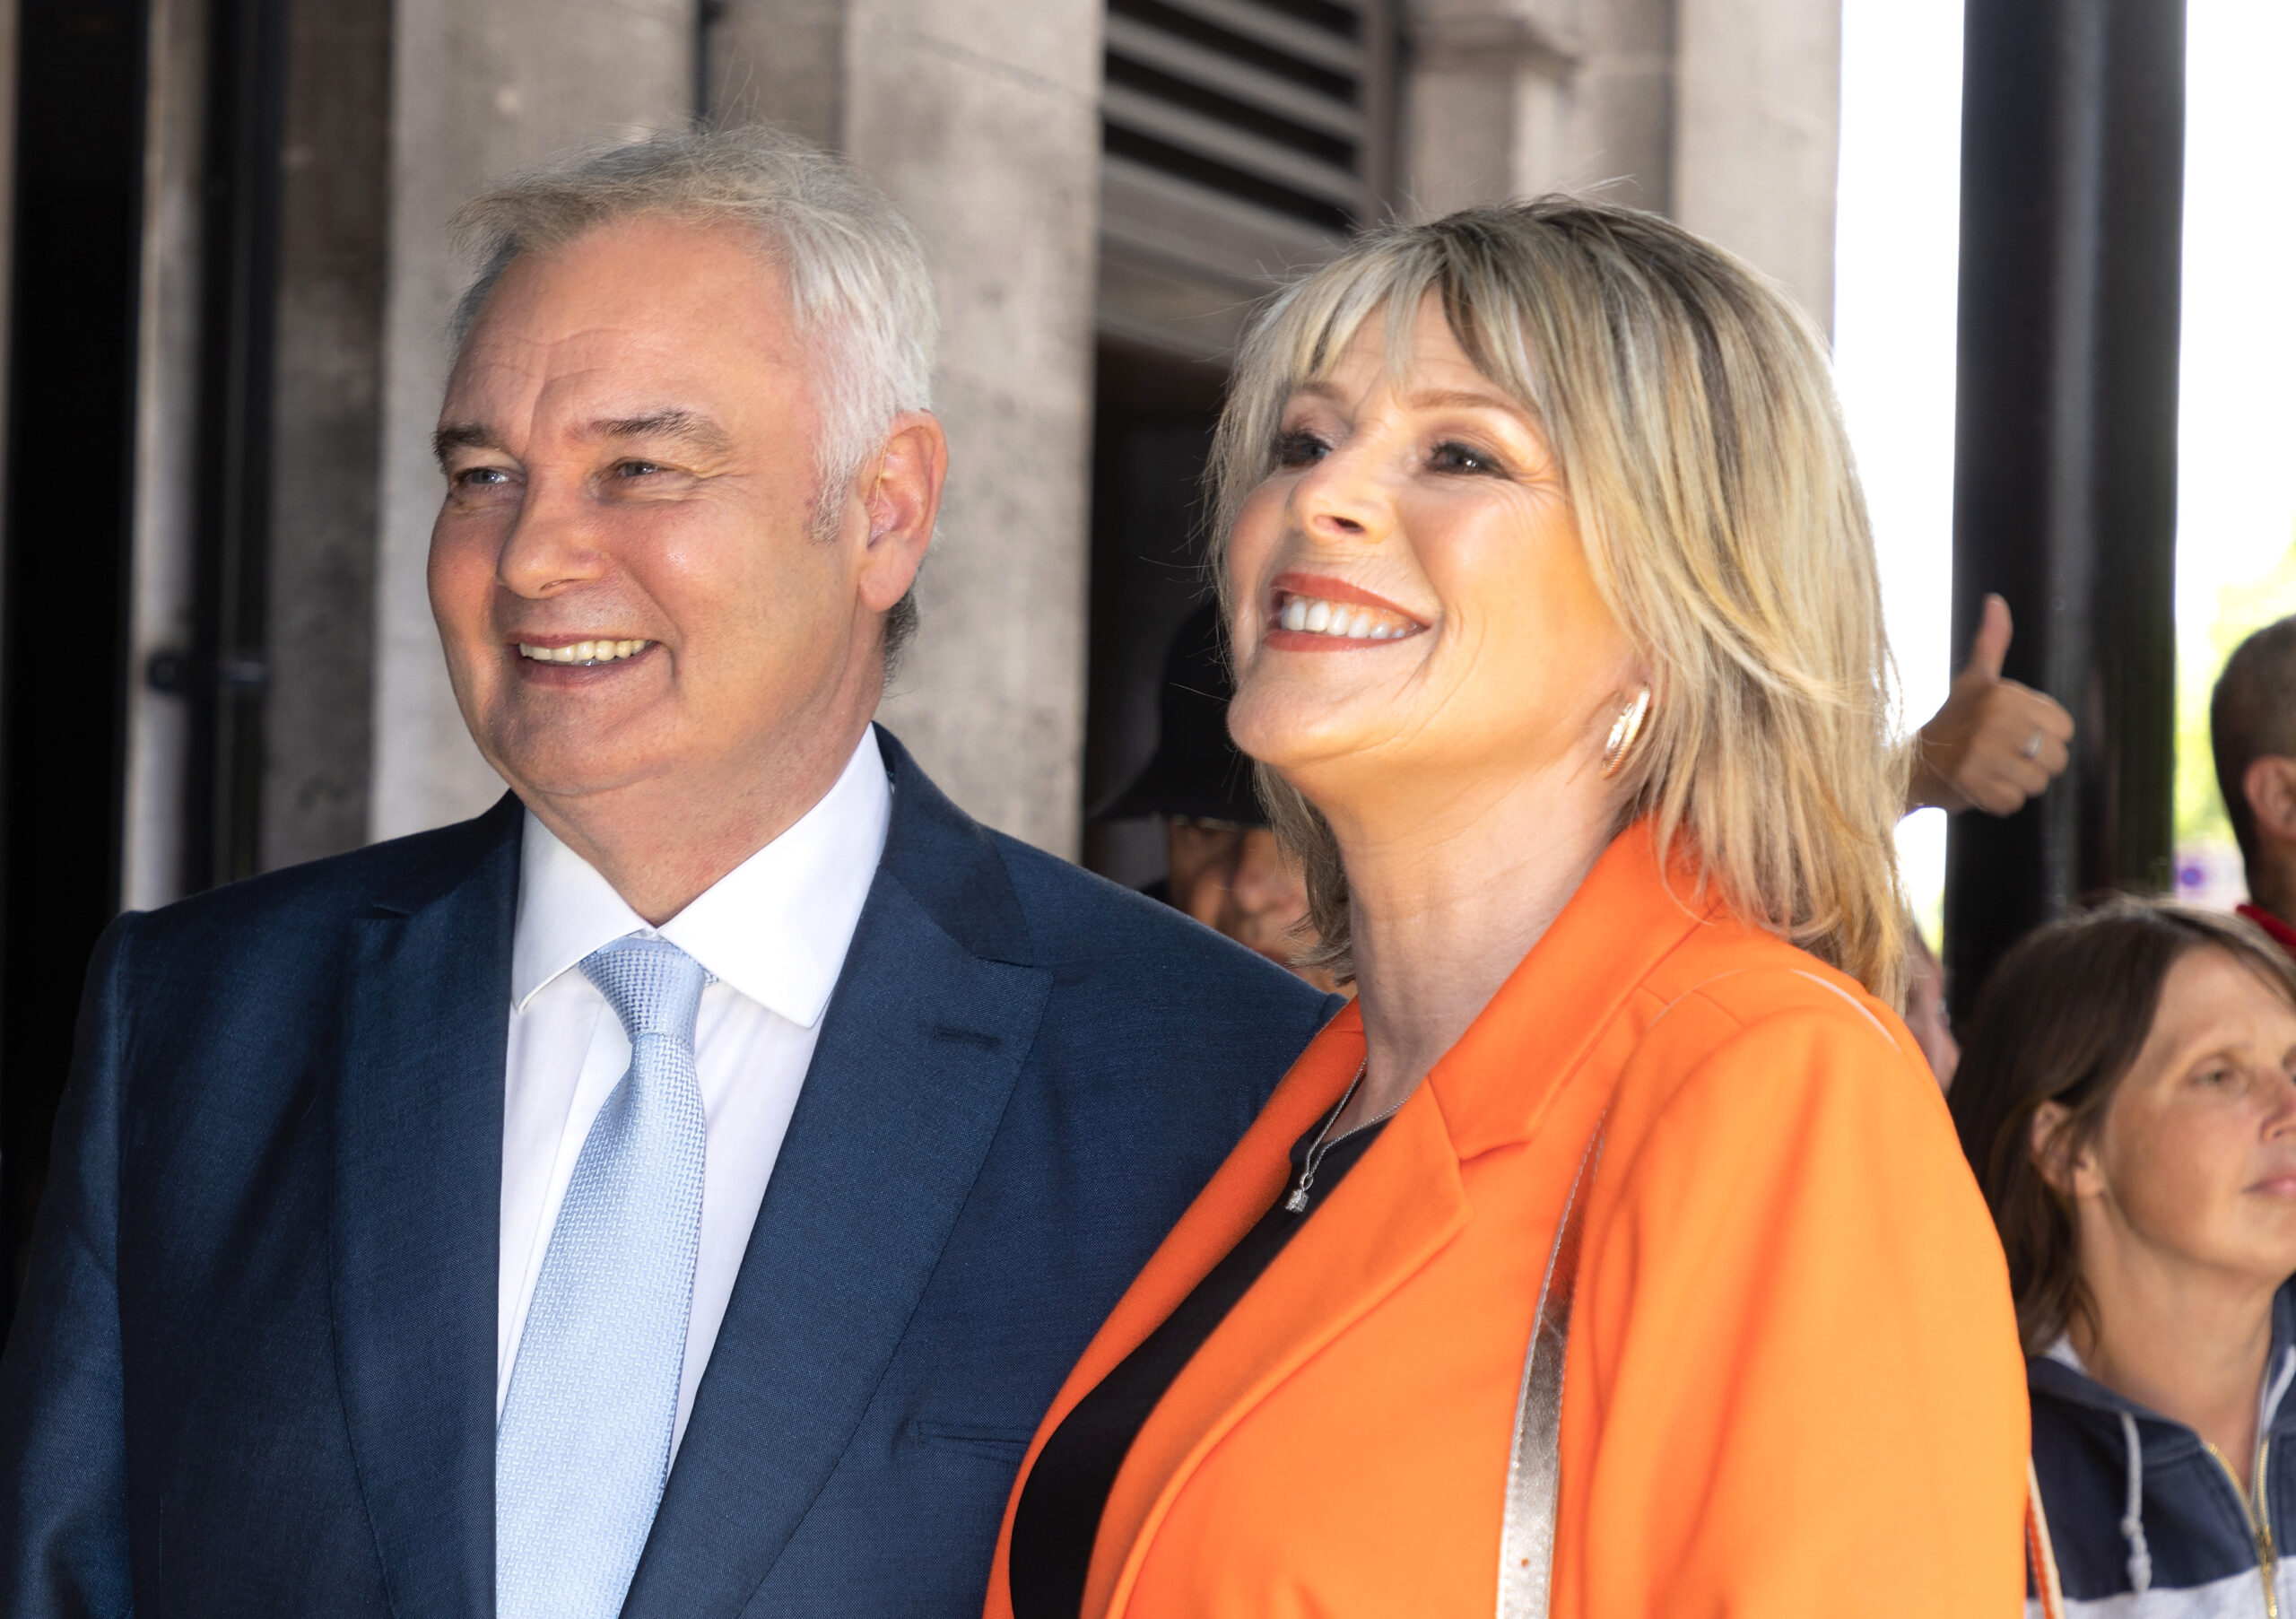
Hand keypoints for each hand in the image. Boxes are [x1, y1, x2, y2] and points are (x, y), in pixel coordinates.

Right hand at [1907, 595, 2073, 815]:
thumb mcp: (1974, 680)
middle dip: (2033, 764)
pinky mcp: (1972, 785)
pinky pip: (2013, 802)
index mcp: (2003, 695)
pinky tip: (1980, 786)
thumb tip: (1995, 601)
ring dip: (2017, 783)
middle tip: (2002, 757)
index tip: (2013, 734)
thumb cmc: (1952, 721)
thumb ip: (1991, 642)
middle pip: (2056, 758)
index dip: (2043, 736)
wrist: (1910, 764)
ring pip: (2037, 783)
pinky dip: (1999, 801)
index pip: (2063, 727)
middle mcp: (1994, 722)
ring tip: (1991, 771)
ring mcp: (1981, 755)